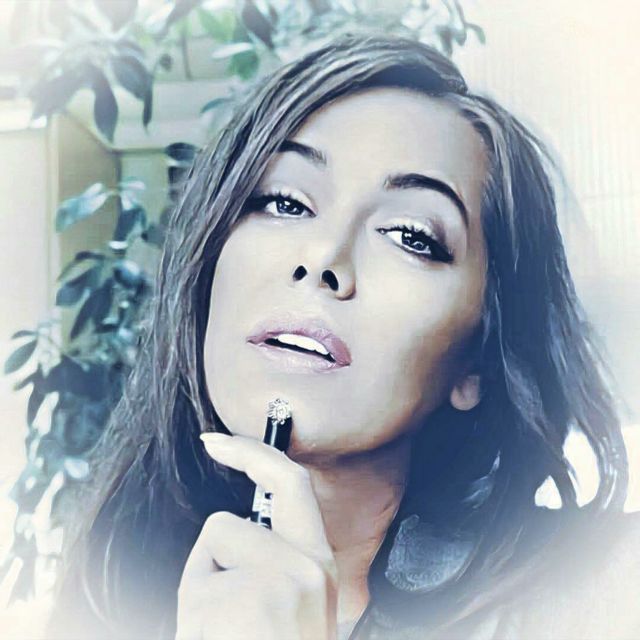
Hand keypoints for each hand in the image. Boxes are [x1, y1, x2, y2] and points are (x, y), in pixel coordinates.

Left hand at [175, 432, 338, 639]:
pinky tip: (217, 639)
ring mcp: (282, 579)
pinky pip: (196, 588)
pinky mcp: (252, 598)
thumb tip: (232, 531)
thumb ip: (273, 562)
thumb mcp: (293, 604)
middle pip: (234, 514)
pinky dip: (193, 620)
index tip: (222, 441)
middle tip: (213, 442)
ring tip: (221, 631)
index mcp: (318, 566)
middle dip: (231, 472)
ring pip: (212, 550)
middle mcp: (309, 566)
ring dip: (201, 590)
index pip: (292, 486)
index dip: (256, 453)